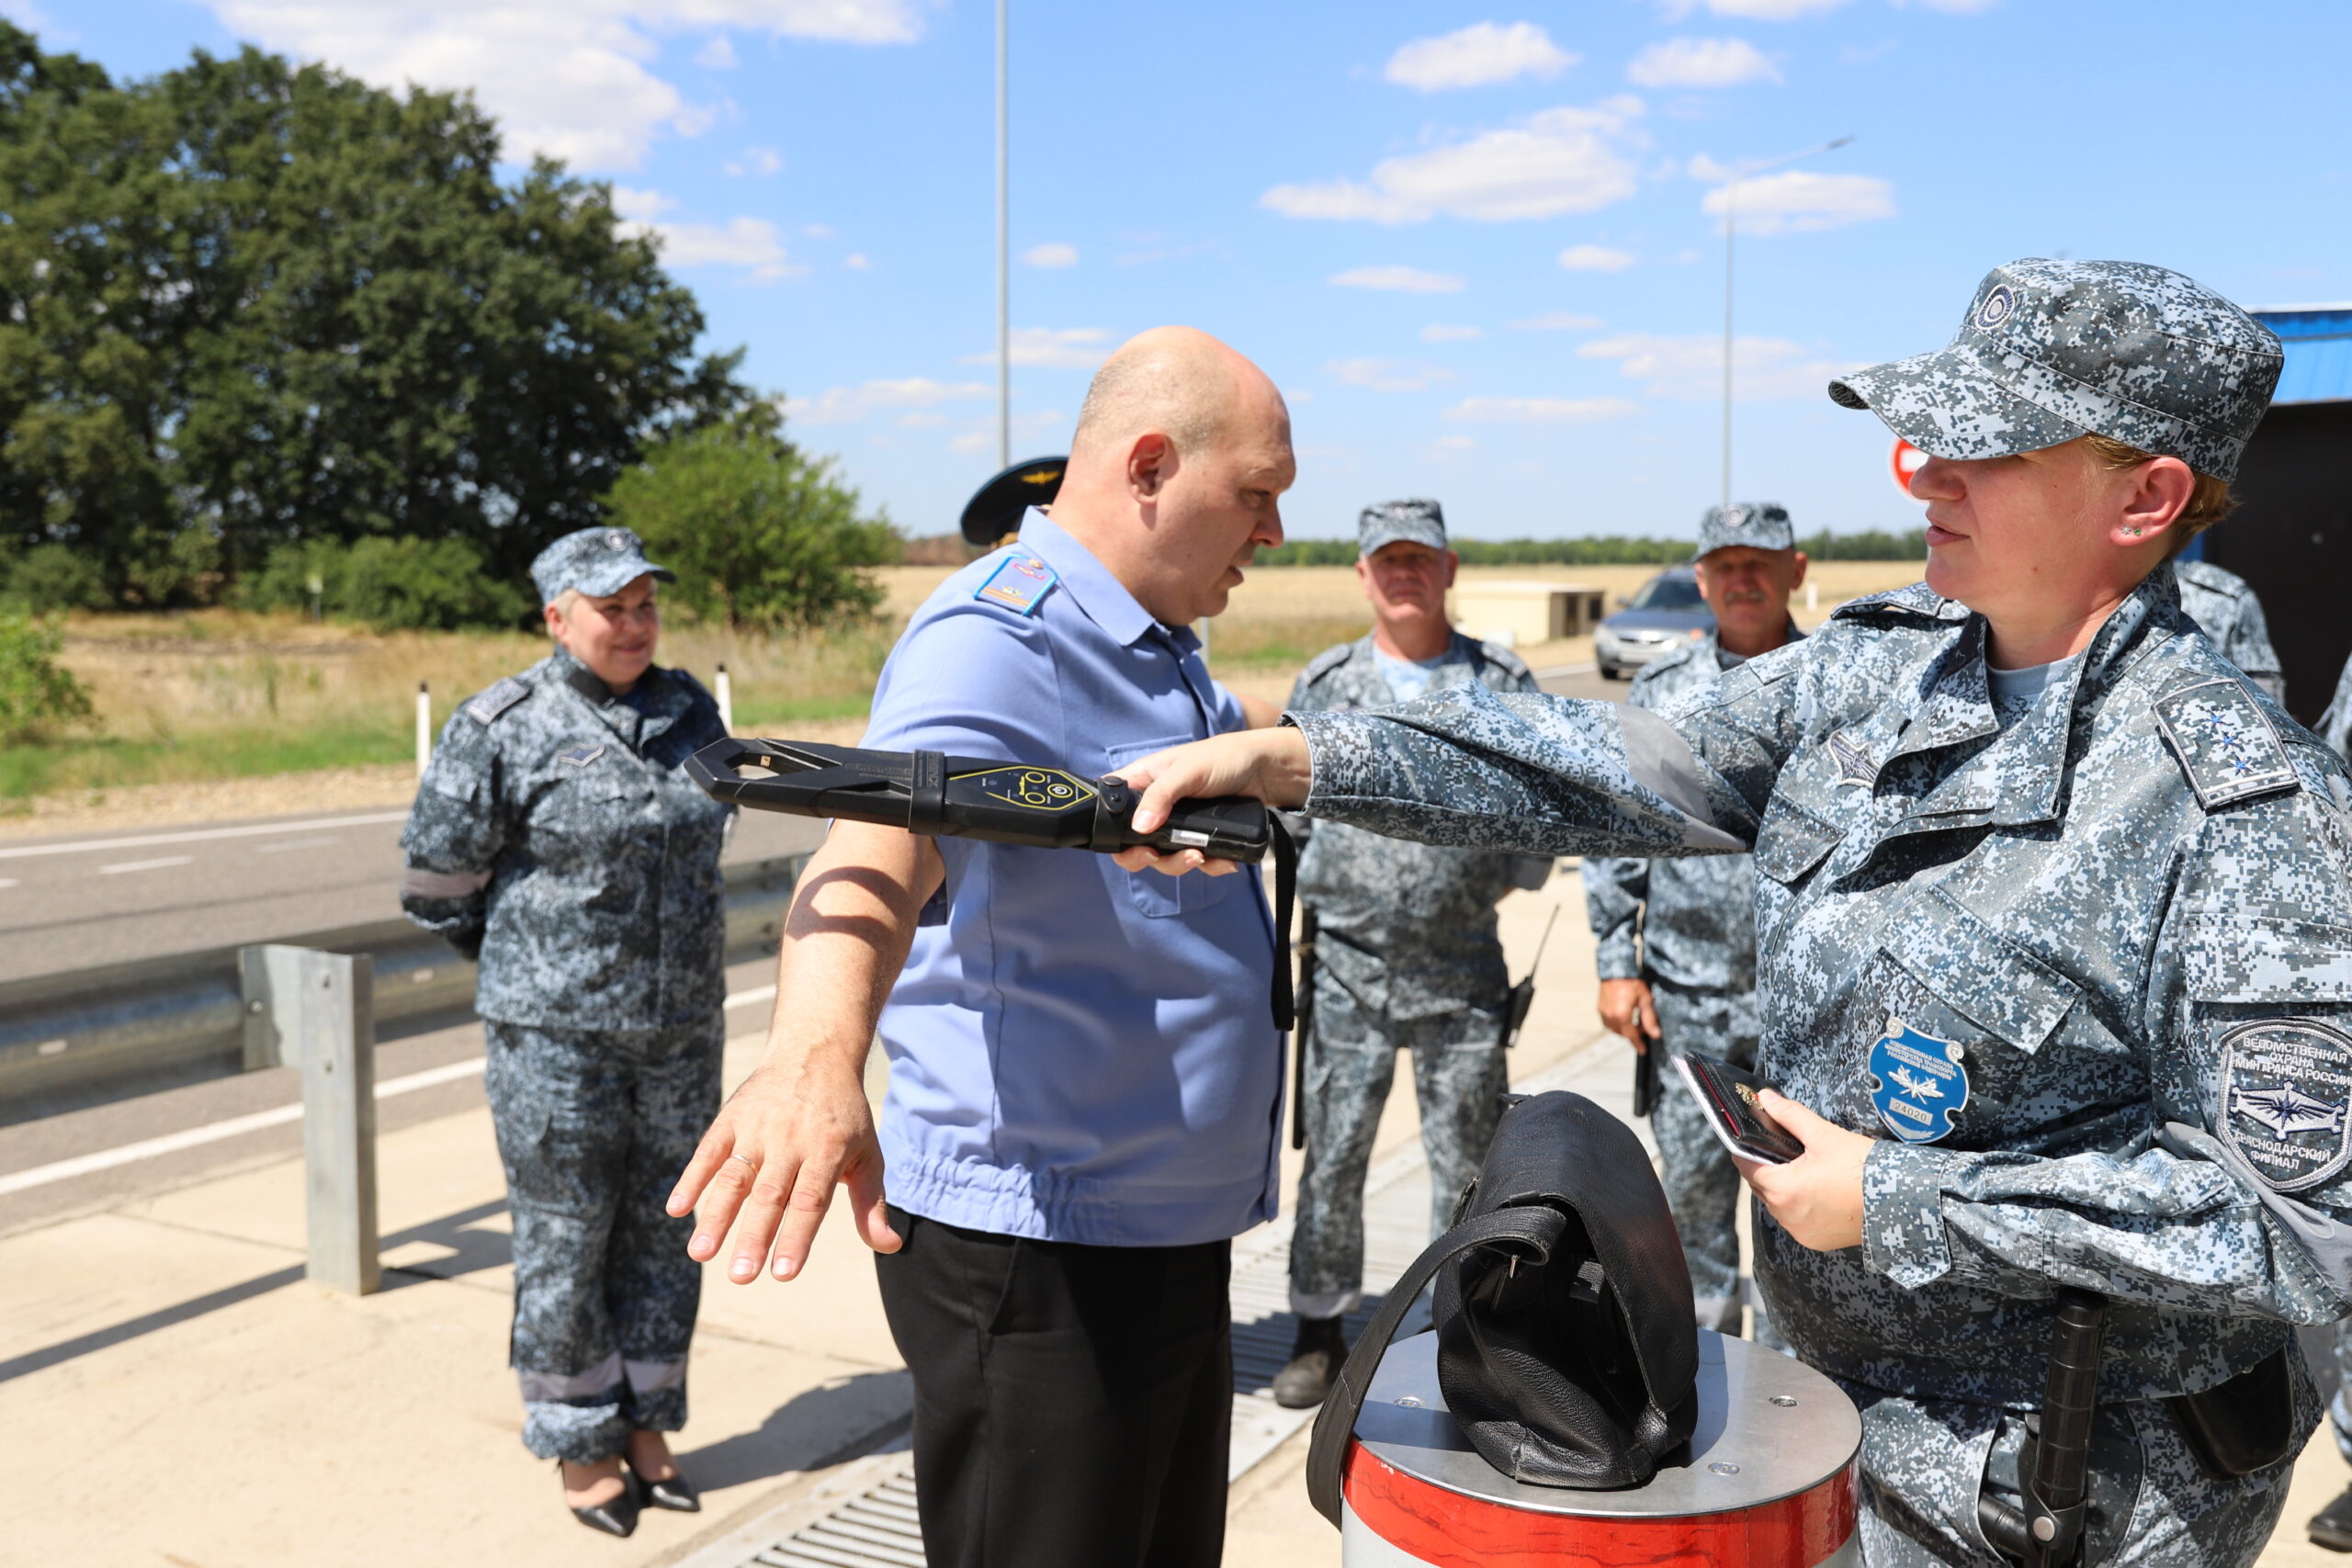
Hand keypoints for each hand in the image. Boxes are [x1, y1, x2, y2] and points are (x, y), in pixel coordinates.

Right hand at [666, 1053, 901, 1283]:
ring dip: (716, 1216)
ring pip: (734, 1177)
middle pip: (769, 1195)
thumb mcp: (867, 1154)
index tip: (783, 1274)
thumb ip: (871, 1203)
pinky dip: (692, 1179)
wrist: (816, 1052)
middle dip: (754, 1237)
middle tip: (740, 1276)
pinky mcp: (731, 1117)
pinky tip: (676, 1209)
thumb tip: (889, 1247)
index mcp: (828, 1150)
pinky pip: (709, 1151)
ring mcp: (757, 1127)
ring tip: (700, 1254)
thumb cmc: (844, 1116)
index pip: (810, 1201)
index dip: (796, 1237)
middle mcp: (791, 1139)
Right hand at [1110, 728, 1313, 877]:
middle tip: (1156, 857)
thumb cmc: (1221, 757)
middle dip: (1147, 858)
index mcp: (1142, 784)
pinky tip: (1226, 862)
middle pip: (1135, 845)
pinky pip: (1197, 861)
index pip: (1112, 812)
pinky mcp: (1201, 838)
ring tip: (1199, 857)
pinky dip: (1210, 866)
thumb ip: (1161, 796)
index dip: (1113, 834)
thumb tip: (1139, 829)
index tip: (1130, 845)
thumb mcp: (1187, 770)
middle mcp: (1155, 808)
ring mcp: (1177, 826)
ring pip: (1166, 859)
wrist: (1264, 770)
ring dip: (1180, 864)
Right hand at [1597, 978, 1659, 1052]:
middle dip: (1633, 1035)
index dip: (1638, 1044)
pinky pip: (1608, 1022)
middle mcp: (1610, 1016)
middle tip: (1643, 1031)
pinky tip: (1624, 1018)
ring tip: (1634, 1023)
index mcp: (1622, 1015)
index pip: (1631, 1035)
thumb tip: (1655, 1034)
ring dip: (1624, 1030)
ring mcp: (1603, 1012)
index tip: (1643, 1050)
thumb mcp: (1645, 999)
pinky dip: (1616, 1024)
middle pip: (1622, 1033)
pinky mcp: (1600, 1008)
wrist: (1616, 967)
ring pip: (1614, 1029)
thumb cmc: (1631, 981)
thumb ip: (1650, 1018)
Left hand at [1734, 1092, 1871, 1251]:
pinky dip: (1799, 1206)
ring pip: (1777, 1204)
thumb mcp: (1824, 1135)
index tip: (1749, 1138)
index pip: (1746, 1166)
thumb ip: (1790, 1115)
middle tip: (1781, 1149)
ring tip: (1801, 1169)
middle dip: (1766, 1167)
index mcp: (1781, 1189)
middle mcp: (1785, 1215)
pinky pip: (1795, 1220)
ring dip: (1782, 1188)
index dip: (1745, 1149)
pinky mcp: (1816, 1241)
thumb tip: (1766, 1098)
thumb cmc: (1862, 1167)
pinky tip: (1815, 1191)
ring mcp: (1800, 1232)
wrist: (1900, 1200)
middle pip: (1760, 1186)